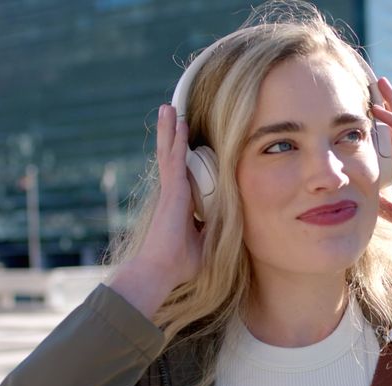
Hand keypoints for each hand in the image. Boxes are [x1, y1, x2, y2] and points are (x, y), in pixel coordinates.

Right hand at [108, 104, 204, 316]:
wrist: (161, 270)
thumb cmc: (181, 263)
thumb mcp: (207, 243)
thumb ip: (215, 230)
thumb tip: (229, 226)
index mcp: (182, 203)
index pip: (184, 173)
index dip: (184, 156)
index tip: (188, 140)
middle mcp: (174, 192)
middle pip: (174, 157)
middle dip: (174, 136)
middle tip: (173, 113)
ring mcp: (171, 190)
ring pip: (170, 152)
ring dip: (170, 129)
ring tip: (168, 108)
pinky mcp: (171, 190)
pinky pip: (173, 159)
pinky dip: (175, 139)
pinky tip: (178, 122)